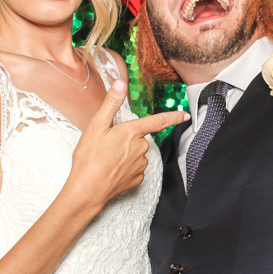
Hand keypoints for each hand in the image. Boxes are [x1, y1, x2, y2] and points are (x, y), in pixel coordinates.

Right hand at [68, 80, 188, 208]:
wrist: (87, 190)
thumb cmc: (89, 158)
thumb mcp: (96, 126)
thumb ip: (111, 103)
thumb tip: (121, 83)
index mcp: (132, 132)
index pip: (158, 121)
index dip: (173, 117)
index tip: (185, 114)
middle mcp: (141, 148)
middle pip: (139, 138)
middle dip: (127, 139)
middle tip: (106, 145)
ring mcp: (140, 165)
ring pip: (137, 153)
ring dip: (126, 153)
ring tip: (106, 159)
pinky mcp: (137, 179)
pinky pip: (135, 168)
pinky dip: (125, 167)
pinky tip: (112, 170)